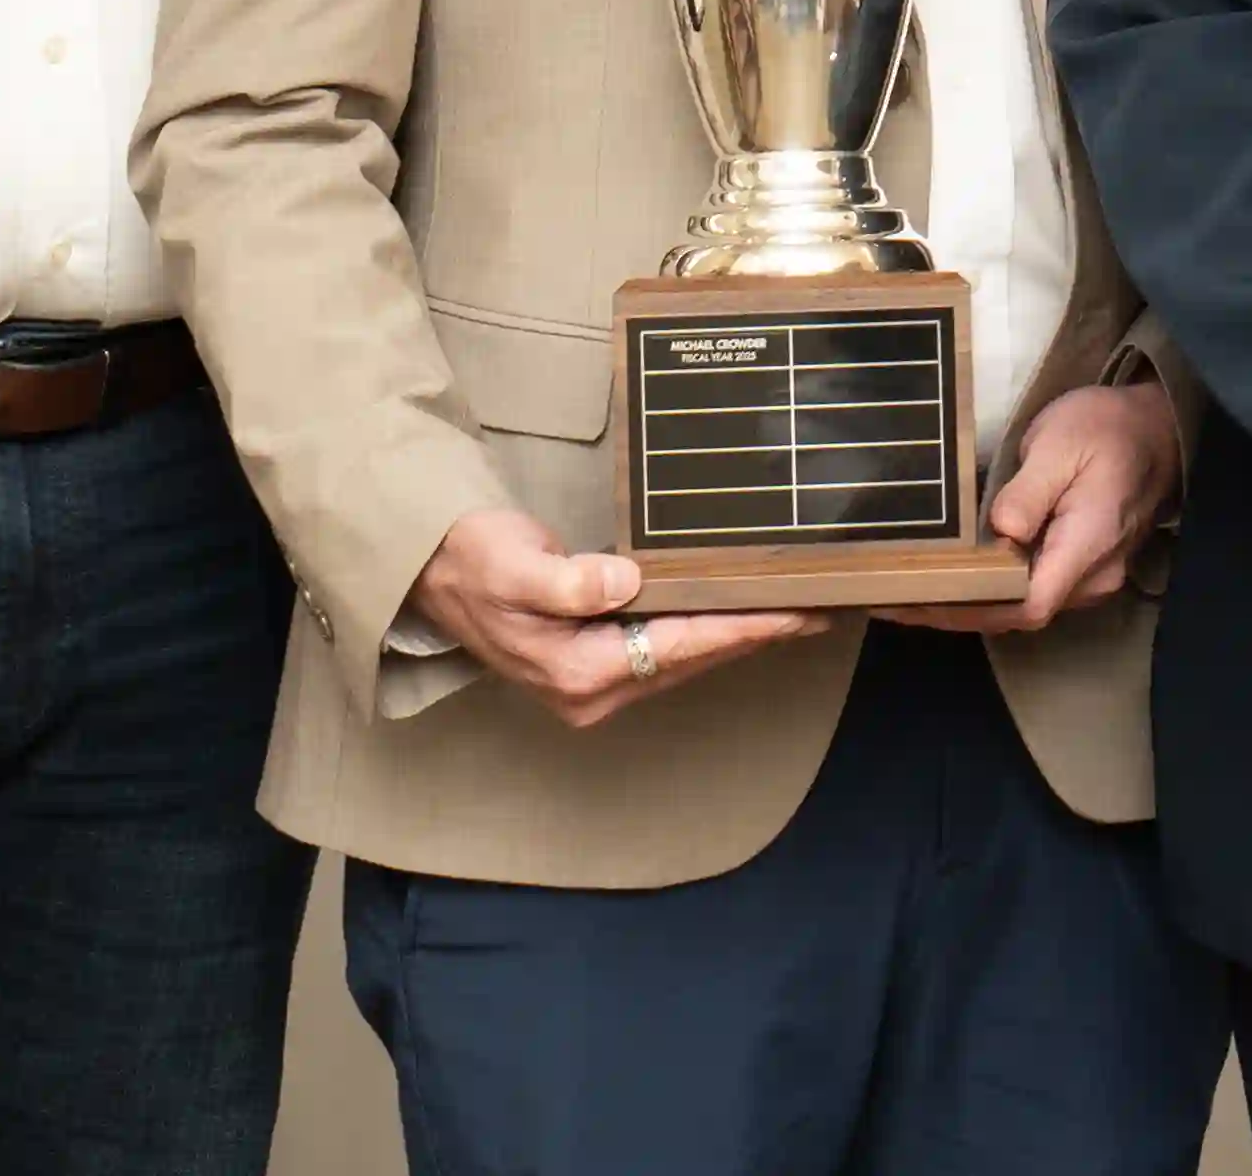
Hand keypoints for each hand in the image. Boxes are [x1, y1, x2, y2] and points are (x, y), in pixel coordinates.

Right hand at [411, 510, 818, 729]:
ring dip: (737, 635)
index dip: (743, 628)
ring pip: (683, 658)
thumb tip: (620, 582)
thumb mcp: (513, 565)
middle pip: (691, 659)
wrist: (432, 569)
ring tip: (796, 611)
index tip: (795, 612)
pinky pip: (666, 649)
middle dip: (755, 634)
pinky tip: (737, 613)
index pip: (679, 647)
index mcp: (577, 673)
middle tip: (820, 606)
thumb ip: (567, 581)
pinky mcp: (594, 662)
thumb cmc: (470, 561)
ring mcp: (592, 682)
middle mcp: (591, 690)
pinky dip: (707, 631)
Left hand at [905, 379, 1182, 633]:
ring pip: (1023, 607)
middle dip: (954, 612)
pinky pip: (1032, 591)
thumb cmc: (1107, 428)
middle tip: (891, 598)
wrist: (1156, 427)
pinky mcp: (1083, 568)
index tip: (915, 602)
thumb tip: (998, 535)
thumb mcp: (1060, 443)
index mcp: (1087, 546)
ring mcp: (1090, 578)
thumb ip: (1028, 493)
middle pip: (1018, 614)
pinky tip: (957, 578)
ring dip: (970, 604)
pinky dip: (991, 591)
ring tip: (911, 591)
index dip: (968, 612)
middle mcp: (1092, 577)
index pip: (1027, 606)